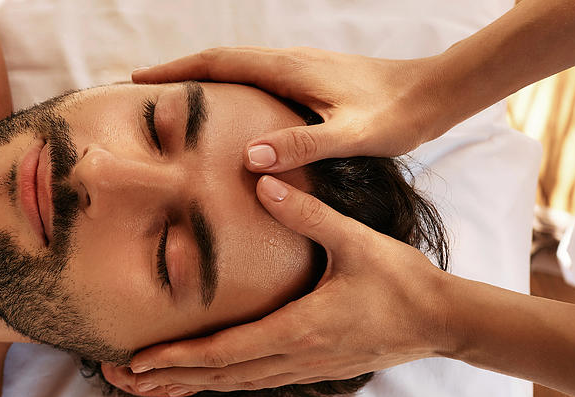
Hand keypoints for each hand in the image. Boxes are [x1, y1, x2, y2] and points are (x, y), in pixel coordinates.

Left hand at [110, 176, 454, 396]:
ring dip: (185, 386)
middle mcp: (294, 357)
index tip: (135, 363)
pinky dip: (217, 382)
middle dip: (164, 380)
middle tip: (115, 380)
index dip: (176, 358)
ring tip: (142, 386)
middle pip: (217, 377)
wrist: (440, 320)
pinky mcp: (310, 368)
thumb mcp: (356, 241)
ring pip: (232, 384)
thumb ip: (307, 214)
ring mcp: (302, 369)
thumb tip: (263, 179)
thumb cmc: (400, 280)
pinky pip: (252, 382)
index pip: (224, 351)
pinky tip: (198, 380)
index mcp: (299, 328)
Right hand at [132, 46, 447, 168]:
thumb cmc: (396, 116)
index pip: (220, 64)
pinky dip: (231, 86)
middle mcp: (290, 62)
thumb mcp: (351, 136)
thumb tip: (250, 157)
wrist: (433, 94)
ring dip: (205, 78)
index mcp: (289, 70)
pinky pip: (258, 78)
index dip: (177, 72)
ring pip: (240, 67)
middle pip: (222, 61)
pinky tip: (233, 111)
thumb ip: (303, 145)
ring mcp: (301, 69)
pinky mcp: (312, 80)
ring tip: (178, 99)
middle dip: (181, 72)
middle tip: (146, 89)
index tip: (140, 80)